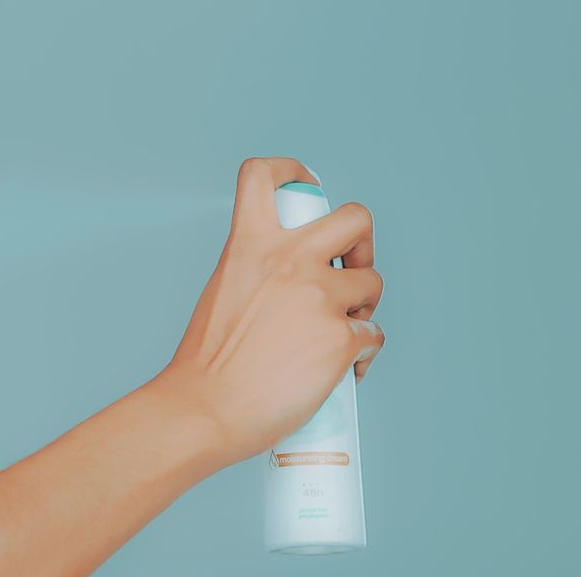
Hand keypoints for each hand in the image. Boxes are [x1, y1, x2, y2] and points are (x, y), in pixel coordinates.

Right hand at [156, 157, 383, 462]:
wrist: (206, 408)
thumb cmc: (208, 361)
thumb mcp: (223, 289)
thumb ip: (258, 269)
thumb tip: (296, 282)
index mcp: (249, 244)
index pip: (264, 175)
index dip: (293, 171)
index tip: (306, 186)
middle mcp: (289, 261)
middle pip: (356, 218)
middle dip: (364, 242)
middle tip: (351, 271)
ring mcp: (319, 299)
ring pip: (373, 284)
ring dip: (364, 307)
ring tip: (341, 333)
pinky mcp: (341, 339)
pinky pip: (374, 336)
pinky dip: (363, 353)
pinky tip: (343, 371)